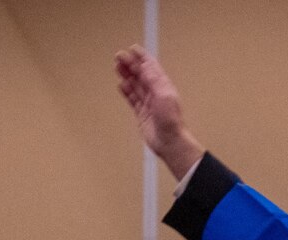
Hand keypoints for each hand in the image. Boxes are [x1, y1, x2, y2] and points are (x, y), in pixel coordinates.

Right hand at [115, 46, 204, 177]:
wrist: (169, 141)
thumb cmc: (170, 120)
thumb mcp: (164, 96)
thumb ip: (154, 81)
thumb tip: (146, 66)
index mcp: (163, 86)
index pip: (151, 67)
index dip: (142, 57)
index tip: (132, 49)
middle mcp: (155, 92)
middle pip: (141, 74)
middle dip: (130, 64)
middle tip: (119, 56)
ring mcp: (148, 102)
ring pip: (135, 85)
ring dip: (127, 75)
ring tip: (117, 67)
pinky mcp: (142, 113)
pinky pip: (132, 99)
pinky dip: (127, 91)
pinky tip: (121, 85)